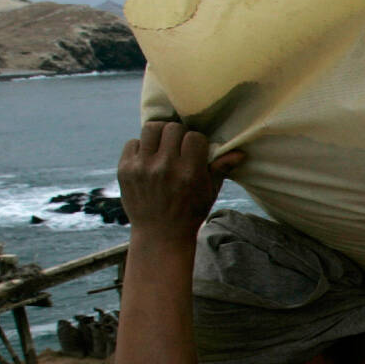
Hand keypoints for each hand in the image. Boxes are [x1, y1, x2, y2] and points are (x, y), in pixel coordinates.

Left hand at [117, 121, 244, 239]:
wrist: (159, 235)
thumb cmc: (190, 212)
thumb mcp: (209, 193)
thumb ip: (221, 169)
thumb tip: (239, 153)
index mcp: (189, 173)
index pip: (194, 136)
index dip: (196, 141)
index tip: (195, 151)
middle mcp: (165, 167)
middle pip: (172, 128)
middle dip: (178, 135)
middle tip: (179, 147)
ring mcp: (142, 167)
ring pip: (151, 128)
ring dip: (159, 134)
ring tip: (162, 146)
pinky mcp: (125, 170)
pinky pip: (132, 143)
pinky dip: (141, 147)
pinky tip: (147, 159)